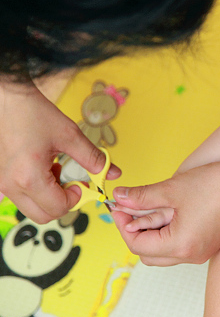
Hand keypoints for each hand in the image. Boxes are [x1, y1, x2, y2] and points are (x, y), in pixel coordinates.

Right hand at [0, 80, 120, 222]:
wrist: (8, 100)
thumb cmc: (34, 114)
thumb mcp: (70, 136)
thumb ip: (93, 158)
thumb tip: (112, 172)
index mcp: (29, 177)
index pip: (59, 208)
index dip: (76, 198)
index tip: (82, 183)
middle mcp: (11, 185)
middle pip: (44, 216)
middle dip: (64, 203)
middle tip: (73, 182)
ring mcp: (3, 184)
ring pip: (33, 208)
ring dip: (50, 197)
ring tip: (56, 170)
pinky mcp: (1, 179)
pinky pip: (23, 196)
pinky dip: (38, 190)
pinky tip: (45, 168)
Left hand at [111, 161, 219, 265]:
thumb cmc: (218, 186)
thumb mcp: (172, 189)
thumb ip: (141, 197)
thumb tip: (119, 198)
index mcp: (180, 246)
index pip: (137, 244)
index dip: (122, 224)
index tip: (117, 206)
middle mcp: (191, 255)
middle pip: (148, 254)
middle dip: (134, 232)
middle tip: (129, 209)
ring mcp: (202, 251)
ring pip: (164, 251)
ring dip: (151, 232)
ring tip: (148, 207)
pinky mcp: (209, 243)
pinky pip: (179, 245)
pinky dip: (167, 231)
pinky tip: (169, 210)